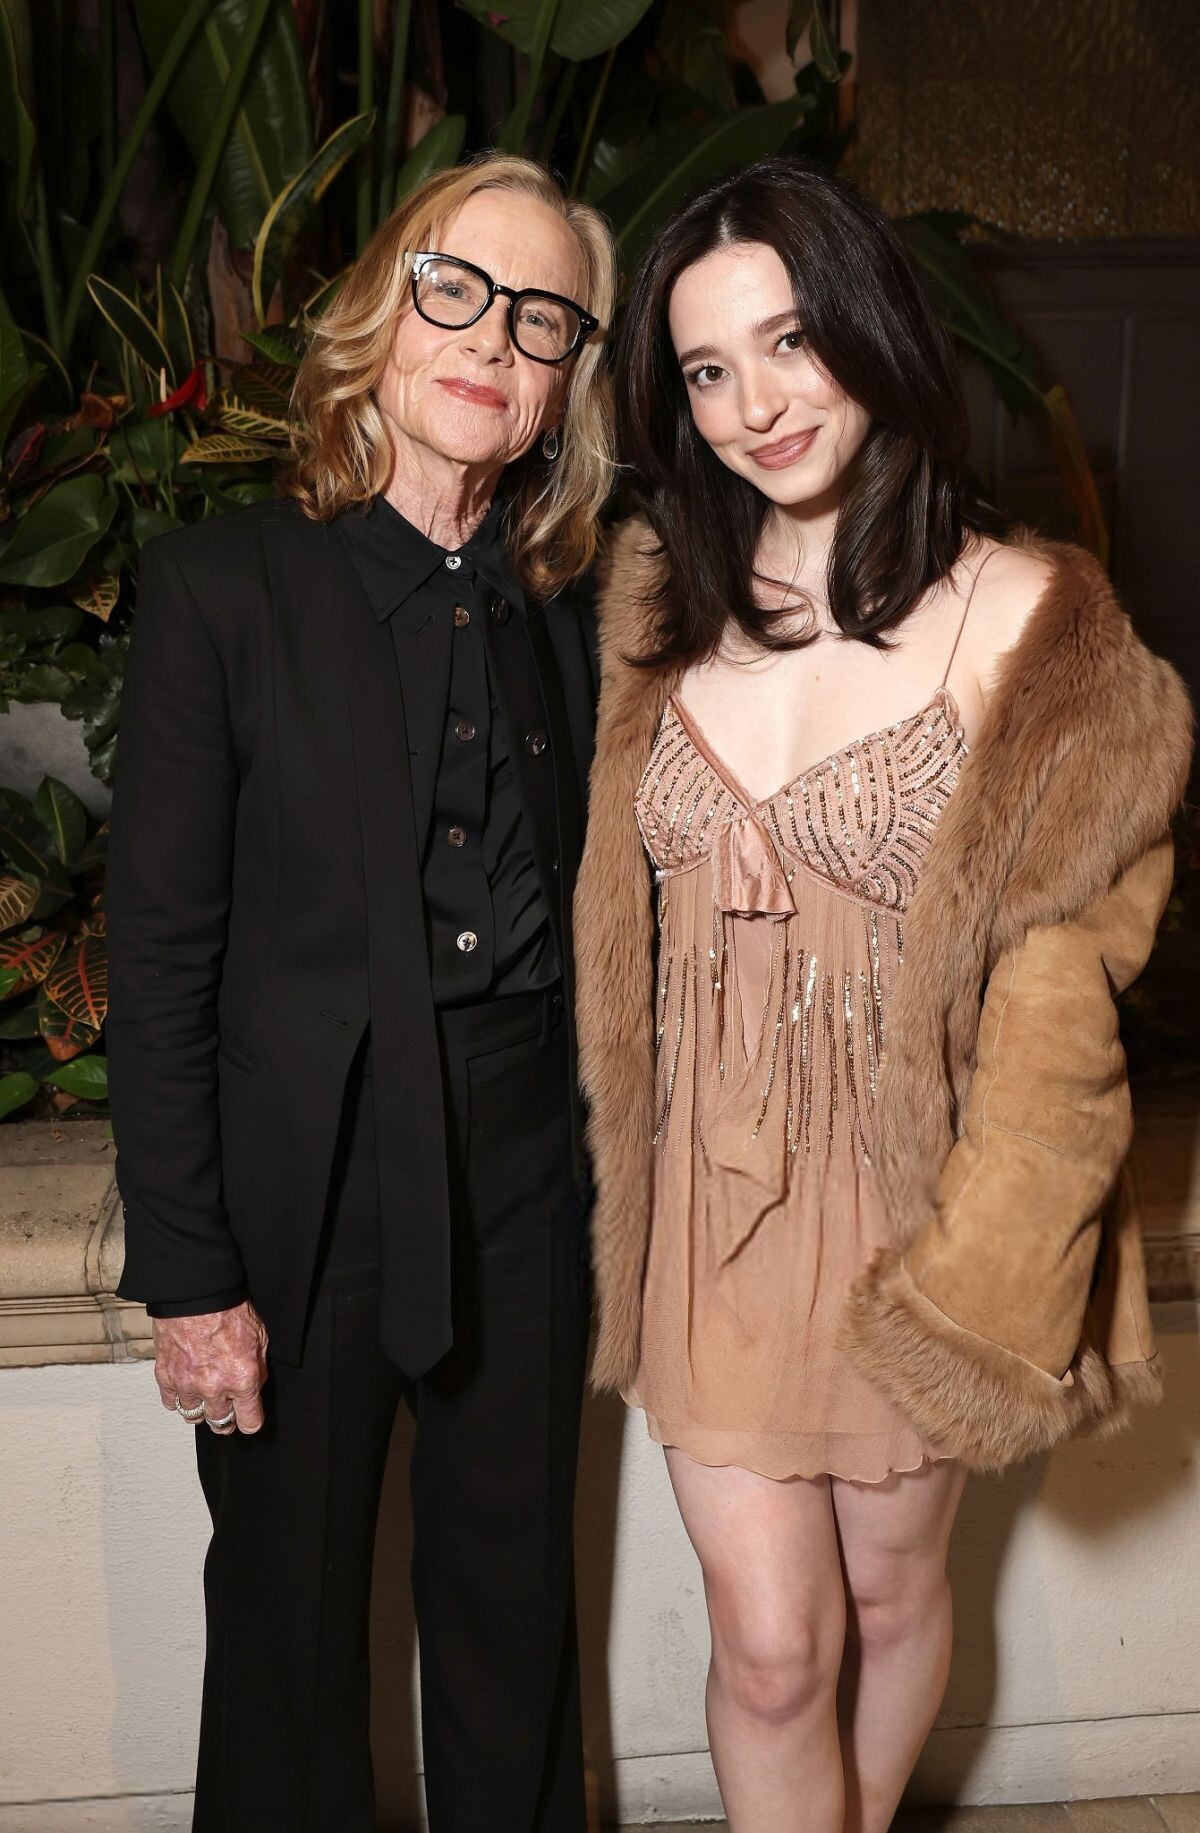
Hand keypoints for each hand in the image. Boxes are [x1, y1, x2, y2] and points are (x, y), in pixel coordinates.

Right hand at [154, 1300, 269, 1436]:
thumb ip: (259, 1368)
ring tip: (205, 1397)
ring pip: (194, 1416)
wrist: (197, 1293)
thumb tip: (255, 1387)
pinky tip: (185, 1389)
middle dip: (226, 1419)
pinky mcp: (166, 1376)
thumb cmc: (229, 1309)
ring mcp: (187, 1384)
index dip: (250, 1421)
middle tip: (227, 1410)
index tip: (248, 1418)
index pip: (249, 1422)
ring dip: (201, 1409)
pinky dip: (178, 1399)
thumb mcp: (260, 1337)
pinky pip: (171, 1403)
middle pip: (220, 1424)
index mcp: (242, 1379)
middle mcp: (214, 1388)